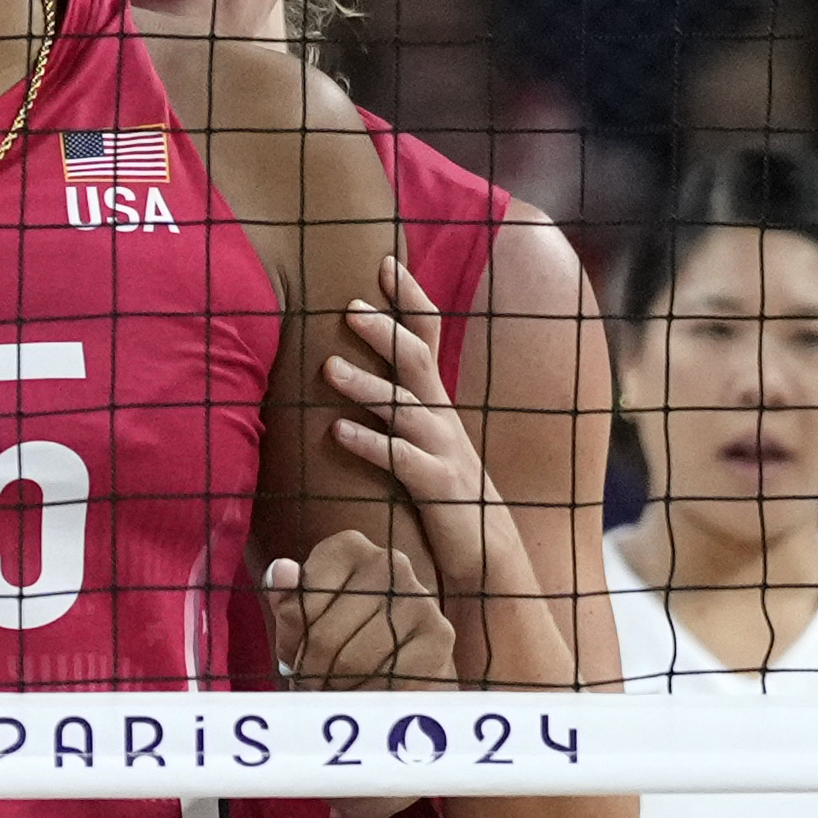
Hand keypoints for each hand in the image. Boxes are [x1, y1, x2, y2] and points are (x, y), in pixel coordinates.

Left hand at [267, 529, 457, 691]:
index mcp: (347, 547)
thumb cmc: (346, 631)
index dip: (290, 641)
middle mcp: (388, 562)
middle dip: (311, 671)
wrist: (407, 658)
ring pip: (353, 661)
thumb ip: (286, 595)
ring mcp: (418, 597)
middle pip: (324, 635)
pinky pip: (387, 678)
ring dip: (337, 687)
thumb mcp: (306, 612)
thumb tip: (282, 571)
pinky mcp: (440, 635)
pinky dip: (370, 694)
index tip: (294, 656)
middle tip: (310, 685)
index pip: (298, 605)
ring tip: (335, 690)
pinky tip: (367, 692)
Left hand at [320, 255, 510, 590]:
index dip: (409, 299)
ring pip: (404, 409)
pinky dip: (370, 444)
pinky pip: (401, 461)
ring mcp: (443, 451)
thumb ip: (397, 408)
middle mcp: (442, 419)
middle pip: (417, 362)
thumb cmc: (443, 495)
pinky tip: (337, 432)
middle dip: (385, 333)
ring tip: (328, 368)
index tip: (385, 260)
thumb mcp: (422, 442)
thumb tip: (354, 373)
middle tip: (350, 308)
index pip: (427, 337)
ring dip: (366, 386)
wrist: (489, 556)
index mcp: (436, 403)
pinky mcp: (438, 487)